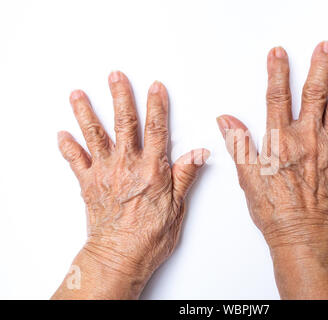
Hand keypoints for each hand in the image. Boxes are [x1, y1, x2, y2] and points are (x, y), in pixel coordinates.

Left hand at [53, 71, 208, 298]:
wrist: (119, 257)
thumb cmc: (149, 236)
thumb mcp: (177, 207)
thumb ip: (185, 176)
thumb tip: (199, 154)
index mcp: (151, 170)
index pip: (157, 130)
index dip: (157, 106)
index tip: (156, 87)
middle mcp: (127, 166)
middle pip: (124, 124)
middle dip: (120, 97)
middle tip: (115, 76)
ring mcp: (105, 174)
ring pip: (94, 136)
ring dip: (86, 113)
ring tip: (78, 95)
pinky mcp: (88, 185)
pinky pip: (75, 161)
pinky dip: (68, 147)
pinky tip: (62, 134)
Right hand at [216, 42, 327, 298]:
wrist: (303, 235)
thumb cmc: (276, 210)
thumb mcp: (248, 178)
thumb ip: (239, 144)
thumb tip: (227, 120)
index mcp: (281, 141)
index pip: (277, 97)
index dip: (277, 72)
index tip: (278, 54)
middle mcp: (308, 139)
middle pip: (315, 94)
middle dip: (320, 67)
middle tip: (326, 47)